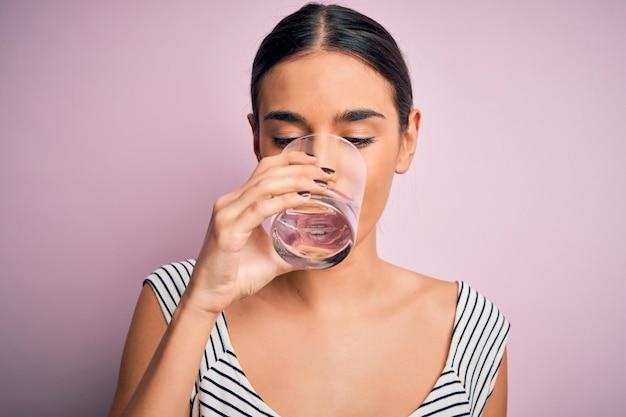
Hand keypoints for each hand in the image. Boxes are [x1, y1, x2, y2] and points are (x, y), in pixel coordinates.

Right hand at [183, 151, 331, 313]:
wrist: (208, 297)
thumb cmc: (235, 277)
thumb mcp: (270, 257)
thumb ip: (290, 249)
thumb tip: (317, 251)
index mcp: (236, 203)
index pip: (263, 169)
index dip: (290, 160)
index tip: (314, 161)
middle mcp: (230, 203)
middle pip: (267, 172)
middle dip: (300, 168)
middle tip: (325, 173)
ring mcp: (227, 214)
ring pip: (265, 185)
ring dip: (296, 181)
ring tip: (320, 184)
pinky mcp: (228, 231)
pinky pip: (260, 209)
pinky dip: (284, 201)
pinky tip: (303, 199)